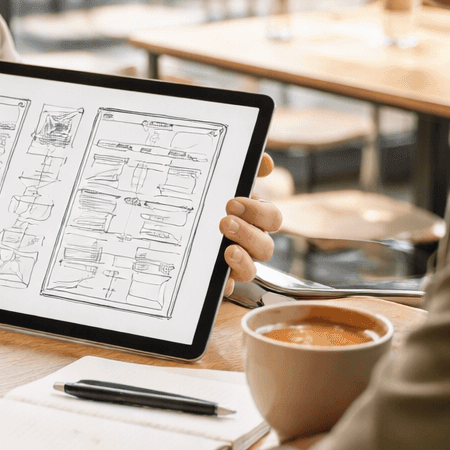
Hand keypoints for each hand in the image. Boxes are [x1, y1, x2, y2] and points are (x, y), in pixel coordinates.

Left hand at [221, 153, 283, 295]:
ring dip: (243, 261)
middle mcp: (251, 242)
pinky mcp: (220, 279)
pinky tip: (221, 282)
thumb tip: (265, 162)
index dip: (258, 212)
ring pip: (252, 270)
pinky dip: (226, 285)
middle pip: (265, 247)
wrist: (177, 219)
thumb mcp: (223, 180)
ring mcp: (237, 263)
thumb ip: (245, 167)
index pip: (272, 218)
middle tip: (224, 222)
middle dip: (247, 234)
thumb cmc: (210, 199)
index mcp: (255, 218)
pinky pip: (229, 288)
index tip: (233, 202)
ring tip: (226, 250)